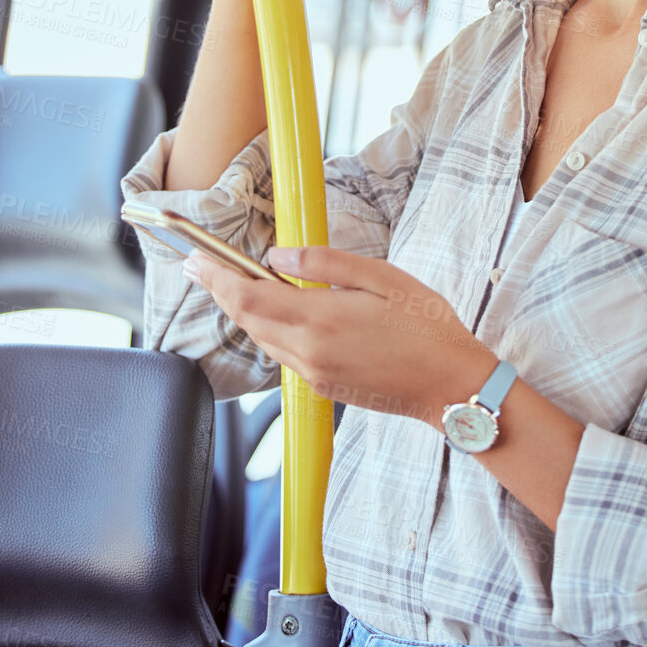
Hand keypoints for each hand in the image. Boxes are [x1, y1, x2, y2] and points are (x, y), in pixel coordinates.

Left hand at [181, 244, 498, 426]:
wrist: (452, 386)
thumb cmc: (427, 326)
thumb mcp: (382, 277)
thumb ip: (324, 265)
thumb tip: (276, 259)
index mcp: (320, 320)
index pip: (248, 298)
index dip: (216, 279)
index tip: (195, 260)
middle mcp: (308, 353)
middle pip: (247, 321)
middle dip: (222, 291)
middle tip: (202, 265)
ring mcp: (314, 375)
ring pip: (263, 339)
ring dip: (246, 311)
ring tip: (236, 283)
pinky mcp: (324, 387)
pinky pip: (284, 355)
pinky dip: (272, 330)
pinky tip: (281, 312)